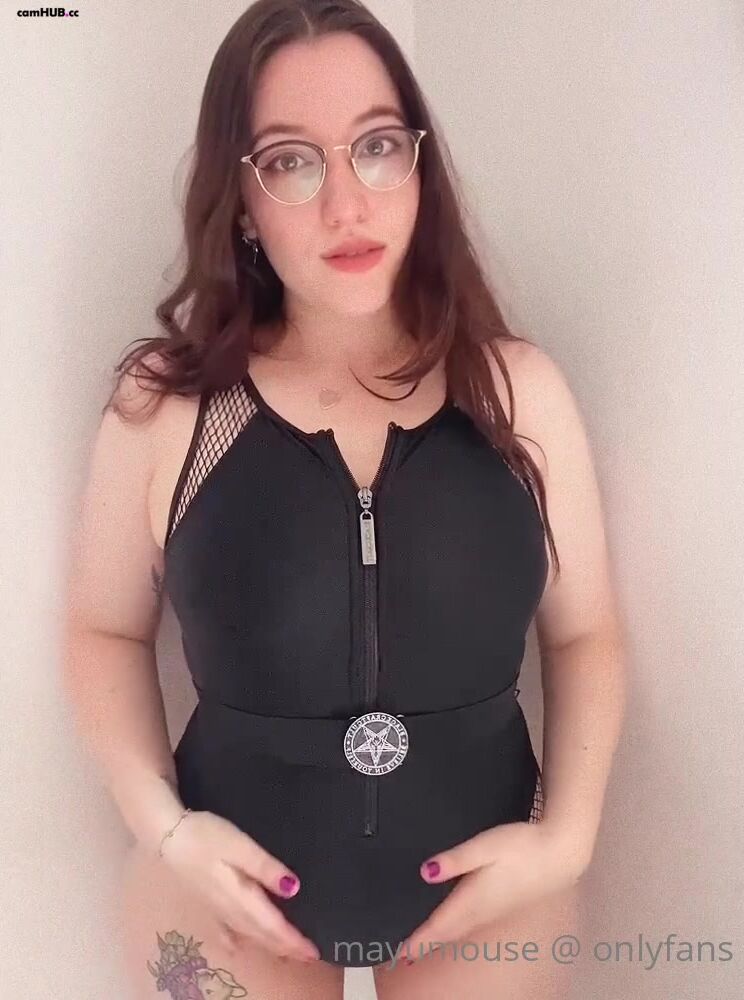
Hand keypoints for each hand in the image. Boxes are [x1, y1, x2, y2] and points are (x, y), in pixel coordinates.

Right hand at [159, 810, 320, 963]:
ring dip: (268, 944)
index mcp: (242, 897)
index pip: (273, 926)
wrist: (167, 836)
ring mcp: (217, 908)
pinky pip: (227, 930)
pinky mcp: (206, 901)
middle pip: (263, 934)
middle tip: (309, 956)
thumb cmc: (206, 837)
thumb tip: (294, 888)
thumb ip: (266, 868)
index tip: (314, 951)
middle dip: (286, 947)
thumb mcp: (240, 845)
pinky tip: (239, 946)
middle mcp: (230, 910)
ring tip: (286, 952)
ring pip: (248, 934)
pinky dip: (238, 940)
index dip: (294, 940)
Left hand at [399, 820, 588, 963]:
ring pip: (458, 931)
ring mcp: (493, 911)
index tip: (399, 953)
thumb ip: (454, 860)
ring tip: (420, 942)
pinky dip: (454, 929)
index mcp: (472, 899)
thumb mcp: (483, 846)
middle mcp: (481, 911)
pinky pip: (470, 924)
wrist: (559, 856)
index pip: (439, 926)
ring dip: (439, 938)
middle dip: (425, 944)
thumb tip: (425, 872)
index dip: (418, 940)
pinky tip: (451, 923)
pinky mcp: (502, 905)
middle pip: (447, 933)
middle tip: (403, 953)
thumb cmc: (522, 847)